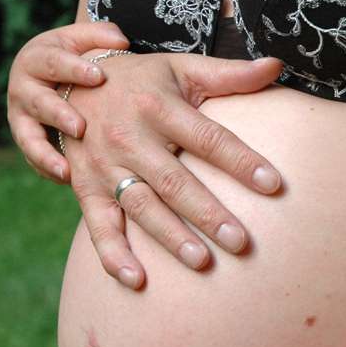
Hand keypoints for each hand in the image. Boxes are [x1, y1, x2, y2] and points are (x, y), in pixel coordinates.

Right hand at [7, 22, 129, 182]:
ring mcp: (22, 117)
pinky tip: (69, 179)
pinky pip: (34, 158)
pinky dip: (48, 169)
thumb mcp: (85, 41)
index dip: (74, 69)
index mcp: (38, 58)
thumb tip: (121, 41)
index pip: (54, 62)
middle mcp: (24, 88)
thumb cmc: (75, 57)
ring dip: (46, 154)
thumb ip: (101, 36)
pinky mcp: (27, 140)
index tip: (99, 77)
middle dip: (58, 114)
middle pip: (37, 102)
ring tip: (66, 169)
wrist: (53, 77)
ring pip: (28, 137)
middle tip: (81, 128)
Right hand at [62, 51, 284, 286]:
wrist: (67, 79)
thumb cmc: (143, 80)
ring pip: (141, 206)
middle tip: (241, 242)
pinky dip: (113, 255)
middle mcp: (130, 137)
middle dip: (208, 213)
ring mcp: (105, 165)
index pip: (209, 138)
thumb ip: (230, 74)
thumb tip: (278, 65)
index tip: (274, 184)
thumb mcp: (182, 68)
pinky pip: (98, 225)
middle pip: (175, 180)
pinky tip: (137, 281)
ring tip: (202, 262)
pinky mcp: (85, 187)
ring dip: (170, 237)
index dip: (241, 161)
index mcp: (159, 106)